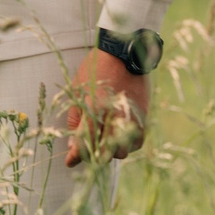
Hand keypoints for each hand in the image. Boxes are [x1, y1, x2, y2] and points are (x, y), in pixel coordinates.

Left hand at [62, 48, 148, 166]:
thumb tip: (73, 147)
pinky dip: (127, 143)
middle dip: (93, 154)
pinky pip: (136, 142)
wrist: (124, 53)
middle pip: (105, 154)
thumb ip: (75, 121)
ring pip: (122, 152)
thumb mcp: (77, 92)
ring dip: (111, 150)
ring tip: (104, 138)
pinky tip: (118, 134)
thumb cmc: (96, 70)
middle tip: (88, 148)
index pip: (85, 142)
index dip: (76, 156)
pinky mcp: (144, 117)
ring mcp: (132, 118)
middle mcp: (116, 116)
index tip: (70, 161)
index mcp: (96, 108)